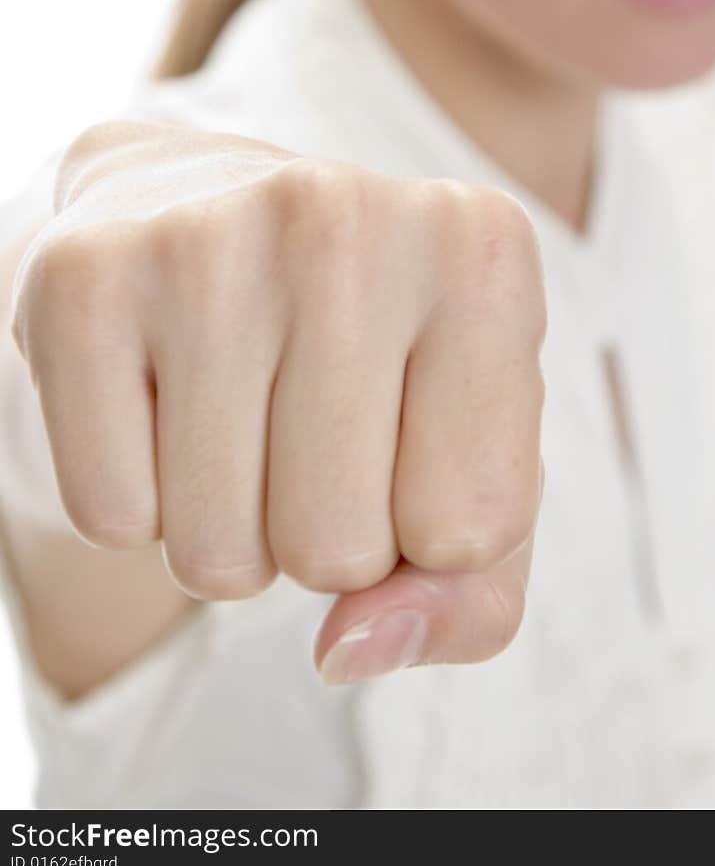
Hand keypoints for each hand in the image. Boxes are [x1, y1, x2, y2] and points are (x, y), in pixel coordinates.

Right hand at [10, 125, 546, 683]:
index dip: (428, 531)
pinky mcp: (81, 277)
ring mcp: (206, 238)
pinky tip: (160, 398)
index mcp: (482, 251)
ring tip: (235, 414)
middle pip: (337, 551)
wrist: (200, 214)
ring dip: (228, 531)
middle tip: (302, 429)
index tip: (404, 434)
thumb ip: (470, 592)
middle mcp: (348, 220)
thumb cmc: (368, 355)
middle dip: (319, 539)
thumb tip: (347, 650)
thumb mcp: (470, 454)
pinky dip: (135, 501)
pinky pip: (111, 517)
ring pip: (216, 555)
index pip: (471, 532)